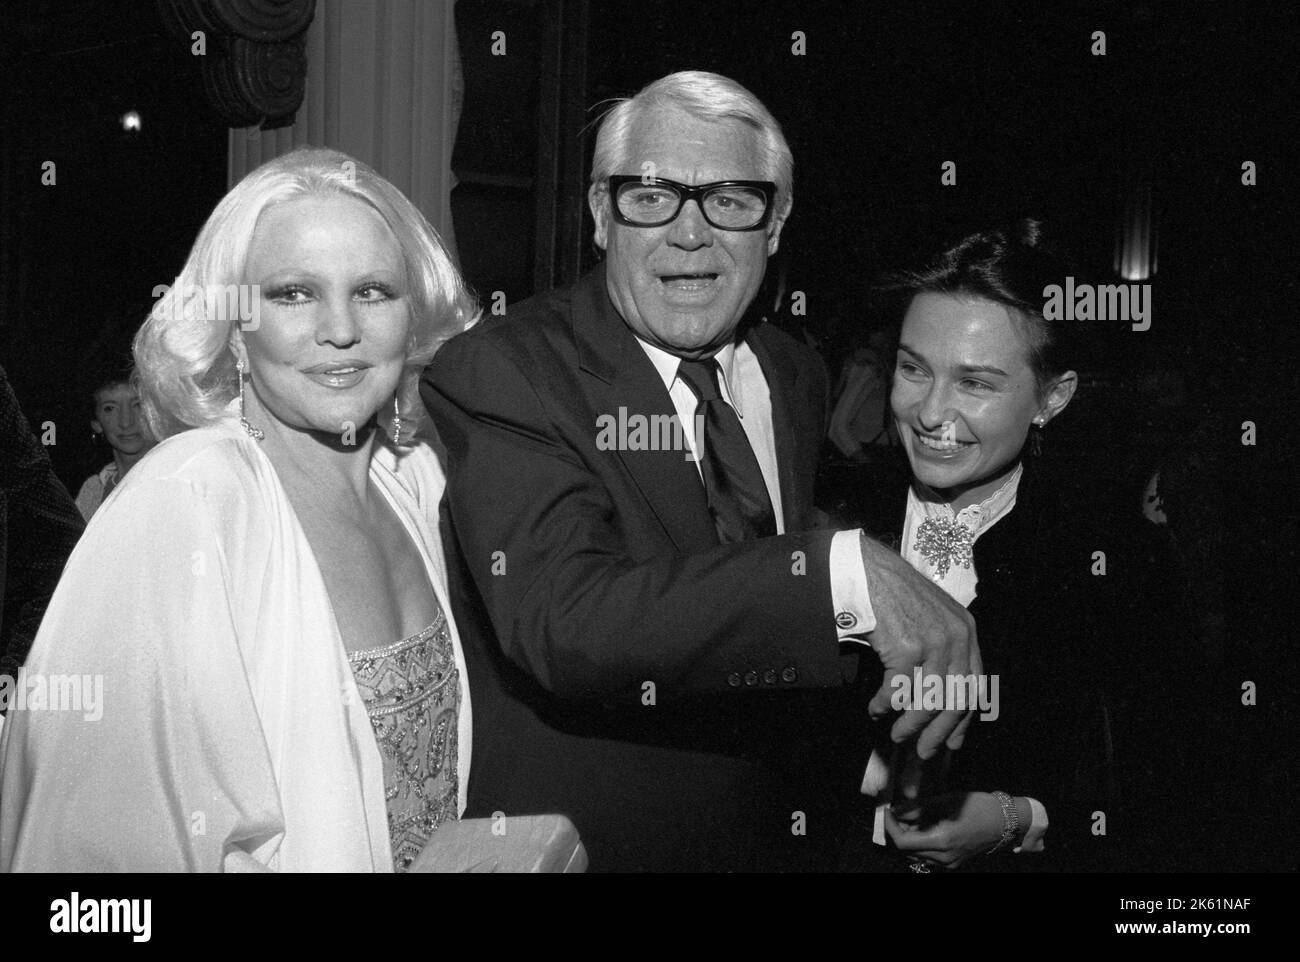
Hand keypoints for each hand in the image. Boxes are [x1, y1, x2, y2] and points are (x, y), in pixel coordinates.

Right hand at [859, 533, 981, 756]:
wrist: (867, 570)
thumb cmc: (893, 595)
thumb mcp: (931, 618)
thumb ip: (943, 650)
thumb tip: (939, 694)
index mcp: (966, 630)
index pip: (974, 686)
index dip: (963, 720)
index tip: (952, 742)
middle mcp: (957, 637)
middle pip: (954, 700)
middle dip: (938, 732)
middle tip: (923, 751)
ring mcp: (933, 641)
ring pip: (927, 700)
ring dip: (910, 724)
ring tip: (896, 734)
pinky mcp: (907, 646)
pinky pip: (898, 690)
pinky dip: (885, 705)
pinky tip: (875, 709)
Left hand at [884, 791, 1006, 869]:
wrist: (1005, 822)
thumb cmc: (977, 806)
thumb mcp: (944, 801)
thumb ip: (917, 808)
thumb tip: (895, 810)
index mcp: (941, 841)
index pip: (902, 842)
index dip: (890, 827)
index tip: (887, 811)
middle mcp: (943, 857)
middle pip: (906, 850)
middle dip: (898, 831)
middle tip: (900, 813)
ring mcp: (949, 863)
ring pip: (915, 855)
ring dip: (908, 838)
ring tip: (913, 819)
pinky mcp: (953, 863)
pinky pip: (927, 857)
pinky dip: (920, 844)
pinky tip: (925, 828)